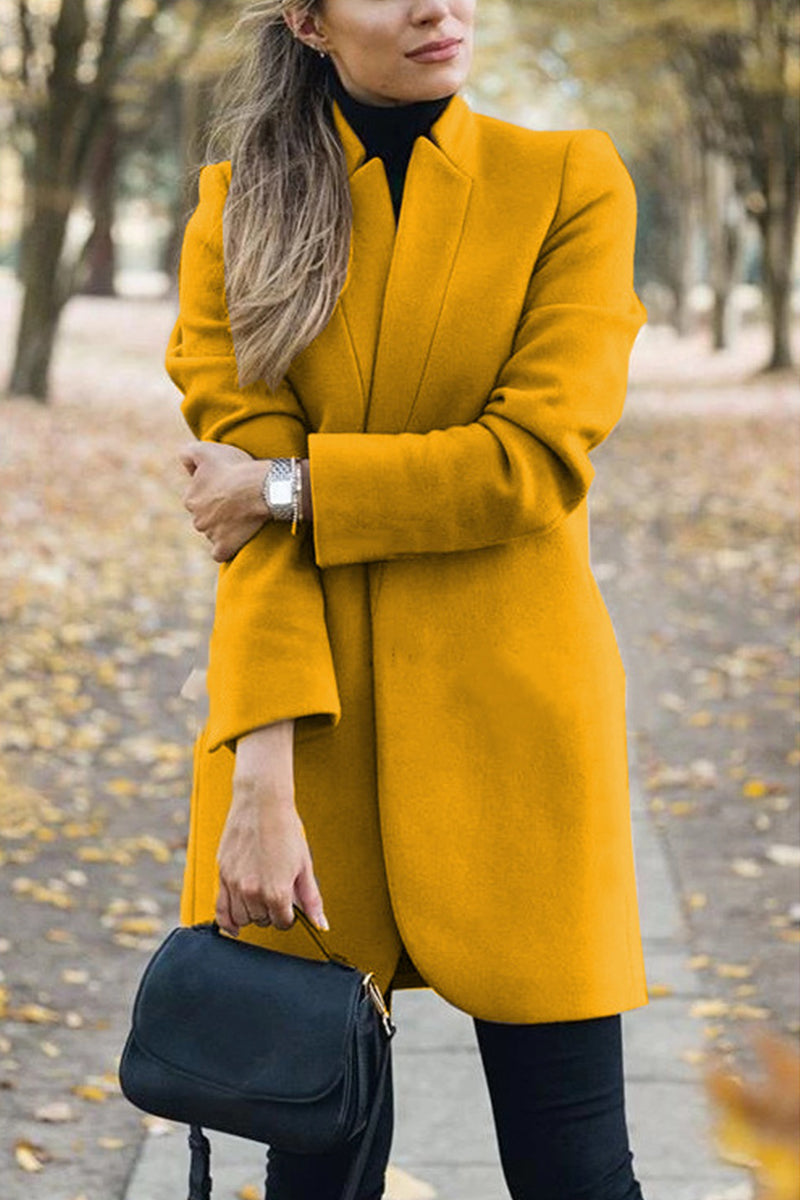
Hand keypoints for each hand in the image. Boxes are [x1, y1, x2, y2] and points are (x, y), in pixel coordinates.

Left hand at [180, 441, 269, 561]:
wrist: (258, 488)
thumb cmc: (234, 467)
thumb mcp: (204, 449)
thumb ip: (187, 453)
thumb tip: (185, 466)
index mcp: (190, 499)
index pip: (197, 497)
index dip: (213, 490)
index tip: (228, 485)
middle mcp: (196, 520)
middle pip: (205, 517)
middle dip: (216, 511)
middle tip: (237, 501)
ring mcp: (210, 535)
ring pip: (213, 533)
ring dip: (224, 527)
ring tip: (243, 515)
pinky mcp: (224, 547)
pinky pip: (220, 553)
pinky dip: (226, 548)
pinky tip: (234, 540)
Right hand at [215, 720, 328, 935]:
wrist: (262, 804)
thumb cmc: (286, 830)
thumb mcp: (304, 865)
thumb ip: (311, 899)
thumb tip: (321, 925)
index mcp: (277, 891)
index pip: (283, 922)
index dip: (290, 916)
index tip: (291, 906)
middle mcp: (253, 891)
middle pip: (263, 921)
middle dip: (272, 912)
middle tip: (276, 893)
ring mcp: (235, 884)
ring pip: (242, 918)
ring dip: (253, 913)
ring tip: (261, 898)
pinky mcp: (222, 874)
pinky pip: (220, 910)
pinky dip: (227, 922)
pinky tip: (234, 927)